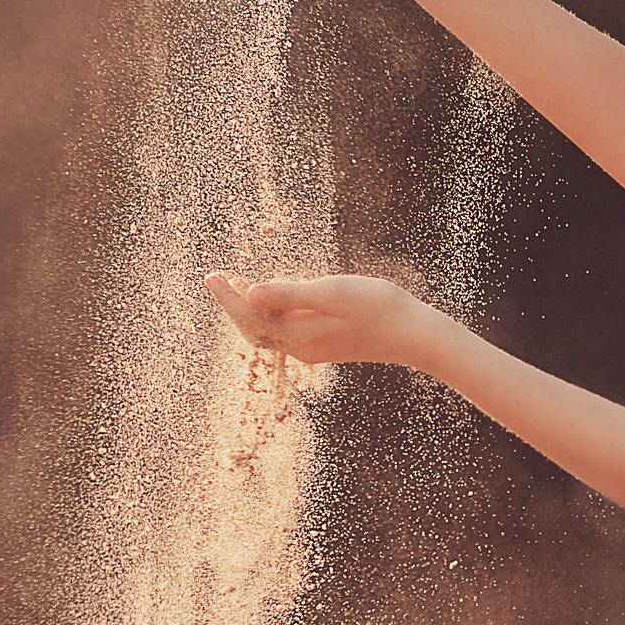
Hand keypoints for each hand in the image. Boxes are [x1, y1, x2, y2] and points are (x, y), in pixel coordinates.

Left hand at [205, 271, 452, 370]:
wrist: (414, 335)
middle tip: (218, 278)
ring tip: (239, 284)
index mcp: (299, 334)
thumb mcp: (332, 293)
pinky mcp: (325, 345)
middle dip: (234, 304)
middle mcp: (301, 347)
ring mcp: (313, 349)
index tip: (210, 275)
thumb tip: (250, 294)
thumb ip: (289, 294)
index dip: (227, 296)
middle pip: (254, 328)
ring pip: (270, 331)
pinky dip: (272, 314)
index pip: (250, 316)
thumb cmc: (378, 308)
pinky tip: (276, 298)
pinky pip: (286, 332)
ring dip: (252, 309)